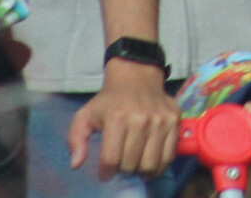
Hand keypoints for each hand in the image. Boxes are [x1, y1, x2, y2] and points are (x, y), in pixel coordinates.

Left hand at [69, 61, 177, 177]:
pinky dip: (159, 166)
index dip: (106, 172)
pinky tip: (150, 162)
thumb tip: (76, 164)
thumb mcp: (85, 115)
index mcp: (116, 118)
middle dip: (123, 171)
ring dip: (141, 171)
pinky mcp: (174, 121)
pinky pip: (169, 155)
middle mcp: (140, 119)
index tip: (104, 173)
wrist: (136, 76)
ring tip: (135, 166)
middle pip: (131, 164)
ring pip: (151, 164)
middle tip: (121, 165)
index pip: (111, 159)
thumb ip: (75, 140)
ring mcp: (160, 120)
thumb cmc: (109, 100)